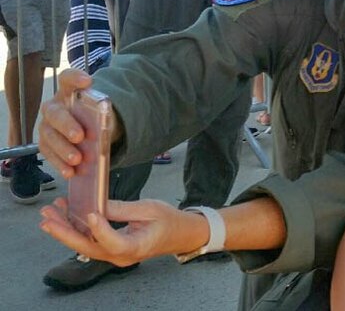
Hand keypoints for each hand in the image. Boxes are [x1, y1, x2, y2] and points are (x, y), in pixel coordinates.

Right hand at [39, 69, 98, 177]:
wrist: (91, 132)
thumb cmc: (94, 118)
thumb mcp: (102, 114)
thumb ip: (102, 117)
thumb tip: (103, 129)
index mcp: (69, 92)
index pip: (68, 79)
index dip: (75, 78)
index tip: (87, 81)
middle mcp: (54, 107)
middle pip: (55, 112)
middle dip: (66, 125)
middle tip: (79, 136)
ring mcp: (47, 125)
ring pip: (48, 135)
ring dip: (63, 149)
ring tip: (77, 159)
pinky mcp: (45, 143)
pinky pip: (48, 153)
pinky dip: (59, 163)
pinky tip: (70, 171)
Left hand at [40, 198, 208, 266]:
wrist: (179, 234)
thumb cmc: (168, 220)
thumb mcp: (149, 209)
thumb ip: (122, 209)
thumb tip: (97, 205)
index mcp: (136, 246)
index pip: (113, 242)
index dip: (99, 229)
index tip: (90, 212)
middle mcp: (121, 256)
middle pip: (88, 247)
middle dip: (65, 232)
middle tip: (48, 216)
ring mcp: (114, 255)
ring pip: (84, 245)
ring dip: (65, 230)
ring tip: (49, 214)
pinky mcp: (110, 250)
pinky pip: (89, 242)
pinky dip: (75, 229)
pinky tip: (64, 216)